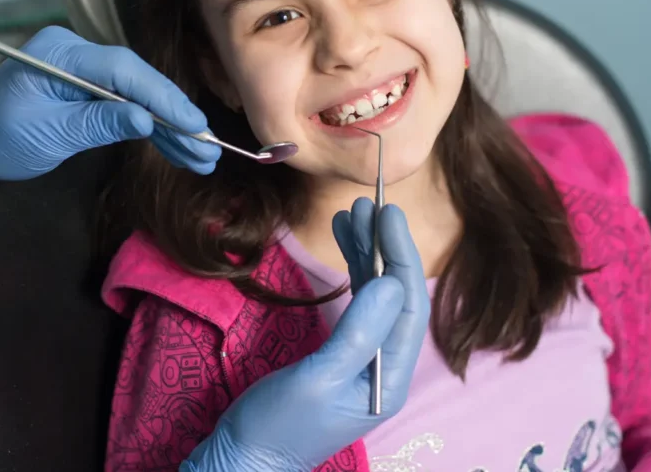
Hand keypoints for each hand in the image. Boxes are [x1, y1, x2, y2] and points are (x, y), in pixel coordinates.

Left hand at [0, 26, 221, 195]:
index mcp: (61, 54)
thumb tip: (144, 119)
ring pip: (138, 96)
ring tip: (201, 155)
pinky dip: (149, 128)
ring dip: (169, 127)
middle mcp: (75, 55)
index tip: (193, 123)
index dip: (164, 97)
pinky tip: (176, 148)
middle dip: (175, 115)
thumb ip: (98, 123)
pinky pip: (124, 106)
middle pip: (139, 81)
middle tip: (207, 144)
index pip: (125, 71)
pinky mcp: (86, 93)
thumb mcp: (47, 135)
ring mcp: (82, 73)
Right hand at [181, 199, 429, 471]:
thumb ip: (358, 333)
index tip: (389, 215)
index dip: (402, 257)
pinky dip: (351, 271)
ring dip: (367, 253)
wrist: (241, 459)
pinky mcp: (339, 355)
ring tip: (354, 213)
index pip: (409, 308)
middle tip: (370, 204)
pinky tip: (344, 242)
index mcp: (388, 379)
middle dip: (385, 248)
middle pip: (395, 298)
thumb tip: (395, 283)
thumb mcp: (317, 379)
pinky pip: (354, 305)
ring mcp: (363, 361)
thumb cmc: (276, 425)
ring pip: (374, 296)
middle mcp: (383, 368)